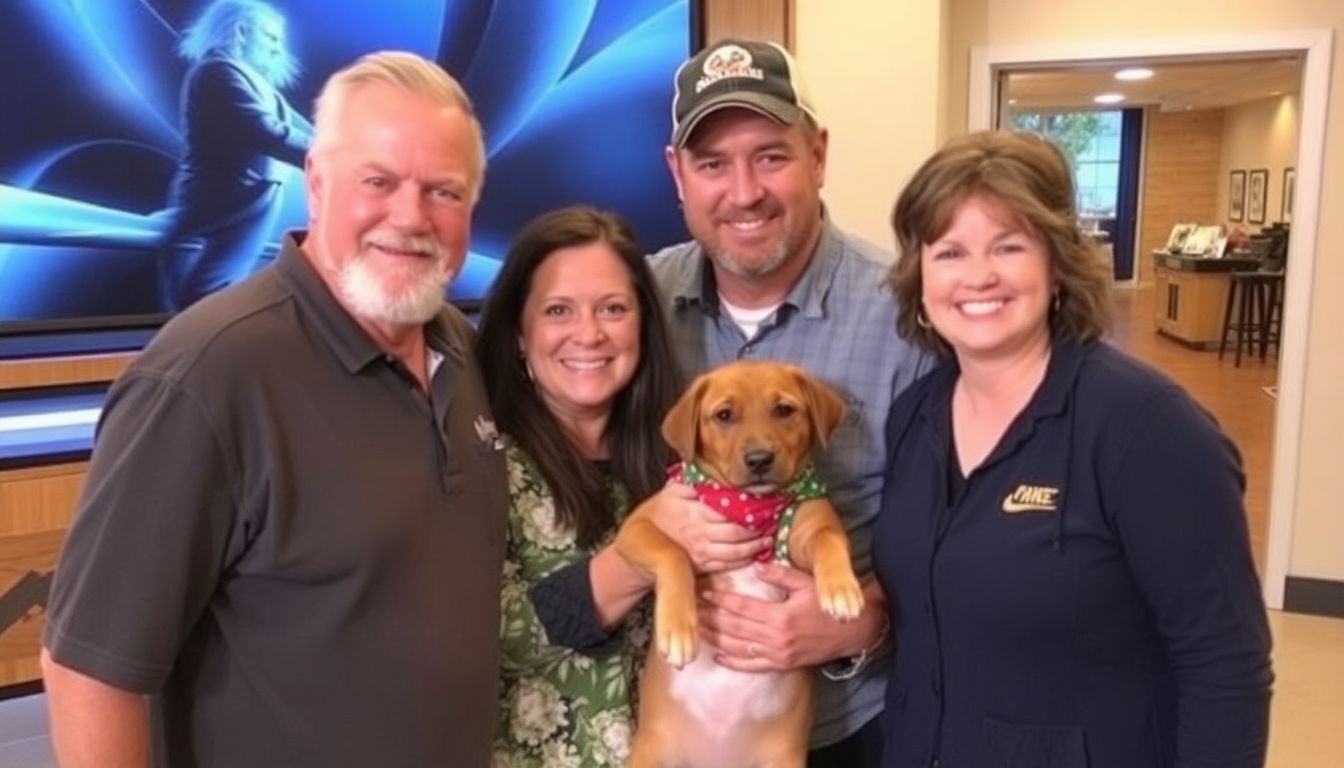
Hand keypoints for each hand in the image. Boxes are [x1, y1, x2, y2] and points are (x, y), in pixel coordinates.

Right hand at [645, 481, 768, 572]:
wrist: (636, 545)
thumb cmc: (656, 515)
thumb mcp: (670, 492)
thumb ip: (689, 483)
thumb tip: (707, 473)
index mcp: (694, 514)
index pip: (728, 511)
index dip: (748, 509)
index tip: (764, 503)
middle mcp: (700, 534)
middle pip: (735, 532)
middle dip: (756, 528)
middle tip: (771, 520)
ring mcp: (702, 553)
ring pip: (735, 552)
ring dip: (754, 546)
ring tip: (767, 538)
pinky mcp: (702, 567)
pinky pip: (727, 565)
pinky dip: (743, 560)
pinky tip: (755, 553)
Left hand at [697, 562, 884, 672]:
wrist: (850, 632)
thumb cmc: (826, 604)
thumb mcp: (807, 583)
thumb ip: (781, 575)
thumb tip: (757, 566)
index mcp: (780, 615)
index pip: (741, 607)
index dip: (719, 600)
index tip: (702, 591)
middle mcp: (776, 638)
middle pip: (733, 627)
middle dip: (710, 618)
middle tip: (689, 610)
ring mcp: (777, 654)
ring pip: (737, 647)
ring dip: (714, 638)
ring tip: (695, 629)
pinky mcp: (781, 664)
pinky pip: (752, 666)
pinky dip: (732, 662)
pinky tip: (717, 655)